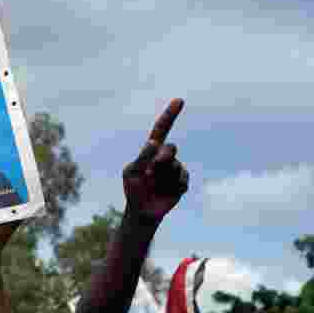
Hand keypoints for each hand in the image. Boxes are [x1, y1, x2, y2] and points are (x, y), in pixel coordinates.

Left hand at [122, 98, 188, 222]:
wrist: (142, 212)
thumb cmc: (133, 190)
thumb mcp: (131, 172)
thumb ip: (142, 157)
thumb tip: (153, 141)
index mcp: (151, 151)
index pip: (161, 130)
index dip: (170, 115)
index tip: (180, 100)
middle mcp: (164, 157)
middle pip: (170, 148)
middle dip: (164, 156)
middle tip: (154, 167)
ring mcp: (174, 169)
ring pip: (175, 166)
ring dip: (164, 175)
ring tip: (154, 184)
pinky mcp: (181, 182)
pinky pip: (182, 179)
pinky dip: (173, 185)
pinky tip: (167, 191)